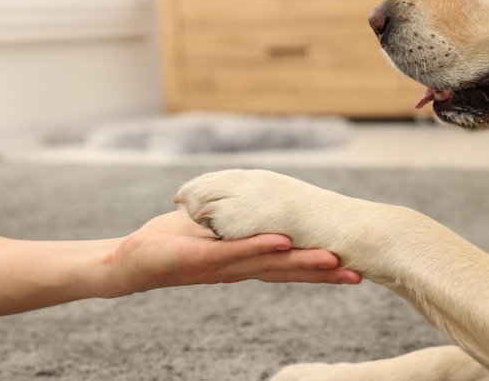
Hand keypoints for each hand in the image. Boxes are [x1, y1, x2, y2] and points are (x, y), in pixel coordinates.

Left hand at [107, 210, 361, 294]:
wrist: (130, 262)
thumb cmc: (171, 244)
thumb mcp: (211, 233)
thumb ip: (235, 228)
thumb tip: (255, 215)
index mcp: (244, 262)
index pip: (286, 265)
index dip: (317, 267)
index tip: (349, 265)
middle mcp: (239, 269)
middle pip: (287, 271)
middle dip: (322, 273)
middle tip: (358, 274)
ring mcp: (223, 265)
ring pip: (268, 263)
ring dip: (300, 263)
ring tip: (333, 262)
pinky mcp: (203, 258)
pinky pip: (235, 251)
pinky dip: (259, 246)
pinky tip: (283, 243)